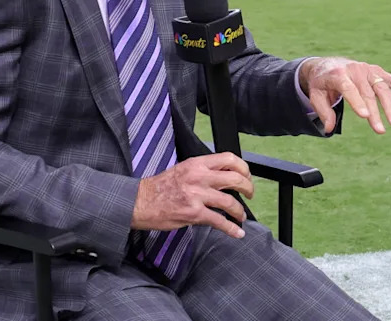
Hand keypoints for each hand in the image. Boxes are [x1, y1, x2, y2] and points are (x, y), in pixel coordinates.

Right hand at [131, 153, 252, 238]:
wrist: (140, 202)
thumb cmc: (160, 187)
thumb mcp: (183, 169)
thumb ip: (203, 171)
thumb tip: (224, 176)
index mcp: (197, 163)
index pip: (229, 159)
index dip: (243, 168)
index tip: (246, 176)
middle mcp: (199, 177)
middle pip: (235, 179)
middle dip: (248, 188)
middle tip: (249, 195)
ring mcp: (197, 195)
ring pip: (230, 202)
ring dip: (240, 211)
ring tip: (241, 216)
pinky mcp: (193, 213)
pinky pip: (219, 221)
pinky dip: (231, 228)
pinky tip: (237, 232)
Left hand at [299, 57, 390, 133]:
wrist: (328, 65)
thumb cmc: (323, 82)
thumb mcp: (316, 96)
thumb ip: (323, 112)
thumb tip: (329, 128)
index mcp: (338, 74)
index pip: (349, 88)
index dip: (357, 101)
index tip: (365, 116)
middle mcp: (355, 70)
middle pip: (367, 92)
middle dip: (375, 112)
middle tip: (380, 130)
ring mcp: (368, 70)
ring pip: (382, 87)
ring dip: (390, 106)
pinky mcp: (377, 72)